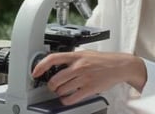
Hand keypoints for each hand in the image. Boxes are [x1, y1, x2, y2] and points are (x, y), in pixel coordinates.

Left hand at [31, 50, 145, 104]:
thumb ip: (72, 58)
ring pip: (62, 89)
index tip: (35, 72)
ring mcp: (84, 78)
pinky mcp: (89, 88)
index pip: (53, 59)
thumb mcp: (86, 54)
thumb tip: (57, 63)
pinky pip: (71, 98)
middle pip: (55, 79)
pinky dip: (66, 100)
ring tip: (62, 91)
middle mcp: (79, 66)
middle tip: (52, 86)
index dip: (40, 66)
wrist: (119, 66)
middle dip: (51, 85)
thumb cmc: (103, 60)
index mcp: (76, 56)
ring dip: (59, 93)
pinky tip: (67, 98)